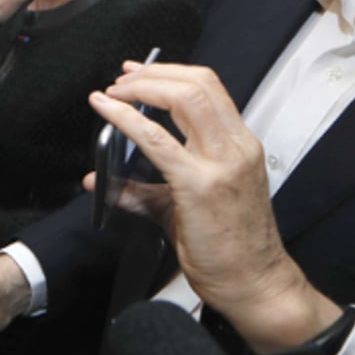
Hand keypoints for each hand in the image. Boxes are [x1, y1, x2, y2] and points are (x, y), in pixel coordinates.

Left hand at [87, 61, 342, 353]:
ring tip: (113, 94)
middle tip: (119, 82)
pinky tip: (106, 111)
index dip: (168, 72)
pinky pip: (158, 140)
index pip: (208, 87)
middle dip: (151, 74)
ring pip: (184, 99)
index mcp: (239, 144)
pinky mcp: (200, 185)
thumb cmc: (227, 245)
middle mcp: (236, 146)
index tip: (134, 72)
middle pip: (196, 84)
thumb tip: (100, 180)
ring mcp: (221, 164)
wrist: (255, 283)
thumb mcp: (185, 204)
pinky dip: (127, 119)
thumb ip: (142, 189)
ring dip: (142, 88)